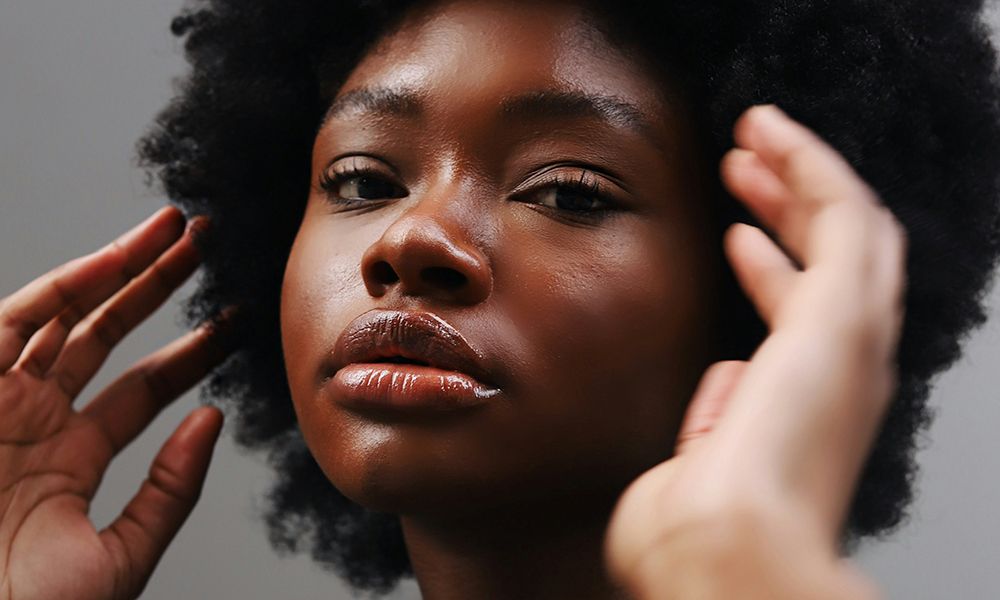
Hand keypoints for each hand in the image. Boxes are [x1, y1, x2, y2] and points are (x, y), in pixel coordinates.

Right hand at [0, 207, 229, 599]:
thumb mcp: (120, 553)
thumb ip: (171, 490)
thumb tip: (213, 420)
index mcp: (68, 459)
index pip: (143, 388)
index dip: (191, 351)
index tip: (234, 322)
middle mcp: (34, 420)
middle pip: (106, 335)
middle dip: (157, 287)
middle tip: (208, 249)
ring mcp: (0, 399)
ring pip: (67, 313)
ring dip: (121, 266)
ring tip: (177, 230)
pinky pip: (20, 317)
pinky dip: (69, 282)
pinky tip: (120, 254)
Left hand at [605, 105, 906, 598]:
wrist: (720, 551)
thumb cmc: (695, 533)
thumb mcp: (701, 466)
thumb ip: (717, 420)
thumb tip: (727, 385)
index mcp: (808, 405)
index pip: (803, 318)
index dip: (773, 268)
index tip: (734, 236)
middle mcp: (842, 369)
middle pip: (835, 260)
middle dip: (790, 206)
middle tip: (743, 165)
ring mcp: (851, 340)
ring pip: (851, 227)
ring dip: (804, 173)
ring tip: (756, 135)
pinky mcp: (844, 314)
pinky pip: (844, 213)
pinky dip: (812, 166)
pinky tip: (771, 137)